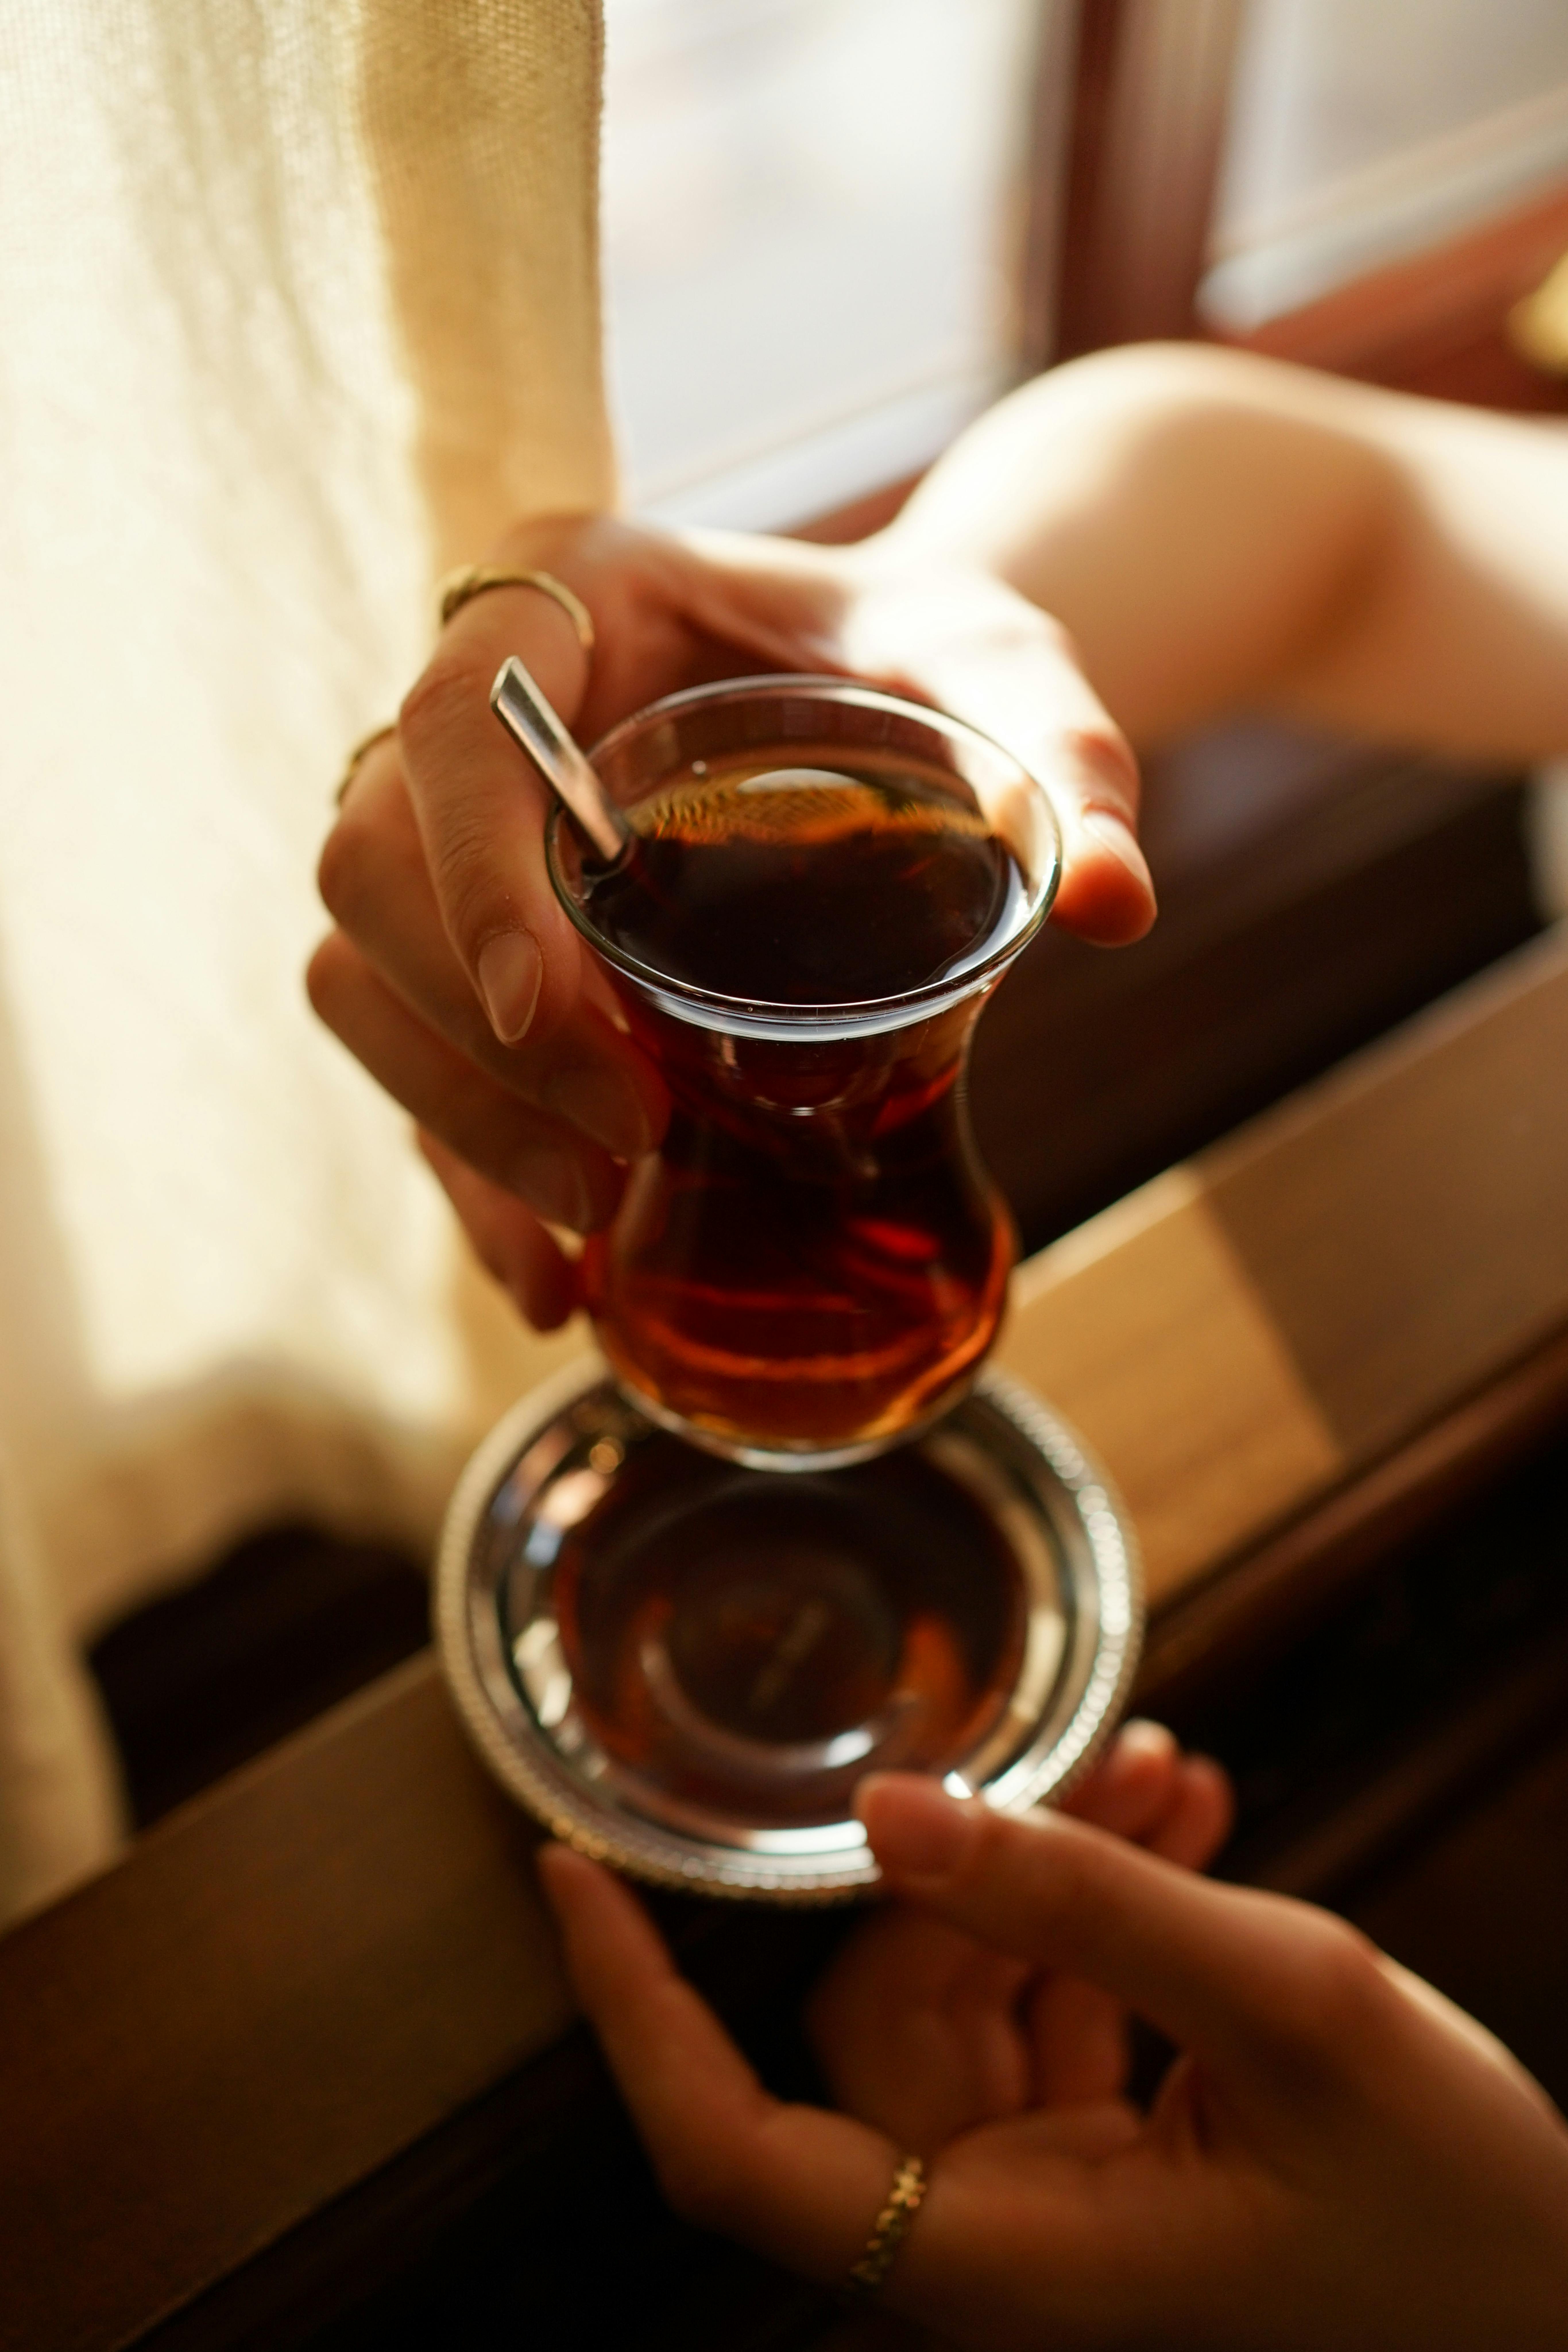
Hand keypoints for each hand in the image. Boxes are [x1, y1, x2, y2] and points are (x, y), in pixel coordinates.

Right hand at [308, 514, 1148, 1328]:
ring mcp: (450, 827)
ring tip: (587, 1225)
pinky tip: (553, 1275)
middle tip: (620, 1144)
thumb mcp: (1005, 671)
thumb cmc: (925, 655)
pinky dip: (466, 1169)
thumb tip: (1114, 903)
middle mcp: (472, 706)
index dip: (471, 873)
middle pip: (368, 867)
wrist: (883, 681)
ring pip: (360, 975)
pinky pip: (408, 1051)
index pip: (452, 724)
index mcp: (568, 598)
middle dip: (471, 1030)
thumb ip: (1067, 759)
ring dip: (453, 1116)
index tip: (547, 1013)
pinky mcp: (467, 932)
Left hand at [540, 1743, 1567, 2351]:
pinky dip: (1106, 1927)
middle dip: (979, 1865)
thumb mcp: (1292, 2014)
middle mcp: (996, 2246)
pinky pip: (1052, 2025)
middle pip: (889, 2016)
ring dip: (1060, 1877)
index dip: (630, 2012)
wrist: (1567, 2323)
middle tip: (1110, 1760)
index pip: (728, 2148)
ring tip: (1169, 1780)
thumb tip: (893, 1809)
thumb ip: (1080, 1903)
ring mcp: (1051, 2212)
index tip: (566, 1875)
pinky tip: (1181, 1831)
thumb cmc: (1462, 2220)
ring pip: (978, 2000)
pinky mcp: (1108, 2178)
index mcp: (1000, 2260)